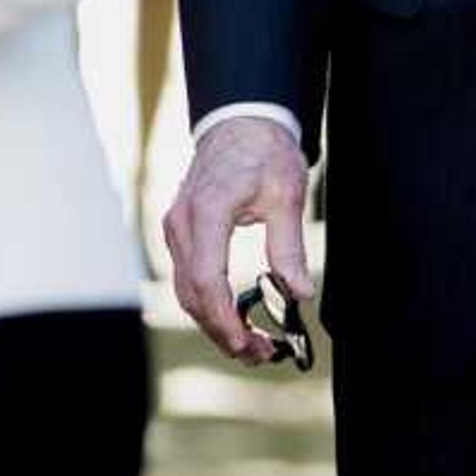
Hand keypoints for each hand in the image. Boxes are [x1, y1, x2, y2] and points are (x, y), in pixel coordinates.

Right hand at [164, 116, 312, 363]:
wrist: (240, 122)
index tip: (250, 343)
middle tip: (261, 353)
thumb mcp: (286, 195)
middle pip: (193, 295)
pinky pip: (188, 277)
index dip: (226, 320)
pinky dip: (209, 303)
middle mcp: (182, 223)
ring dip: (215, 322)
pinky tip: (236, 316)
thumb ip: (288, 245)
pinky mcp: (180, 232)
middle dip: (223, 331)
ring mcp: (176, 228)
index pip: (208, 280)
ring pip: (186, 292)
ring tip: (252, 344)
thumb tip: (300, 292)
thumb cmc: (264, 152)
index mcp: (207, 212)